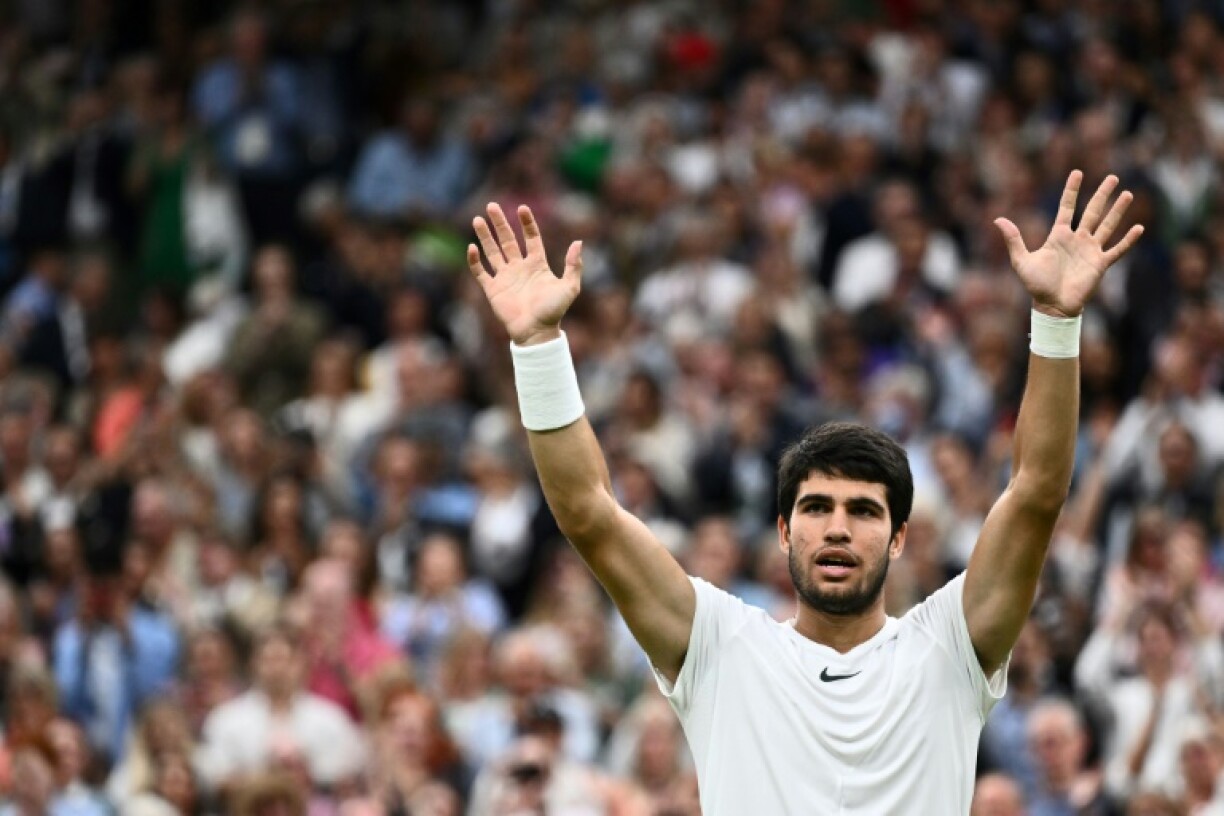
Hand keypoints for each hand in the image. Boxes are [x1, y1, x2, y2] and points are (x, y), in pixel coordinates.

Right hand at [468, 203, 582, 345]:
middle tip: (492, 206)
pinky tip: (472, 247)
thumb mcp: (569, 287)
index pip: (531, 238)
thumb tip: (578, 242)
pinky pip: (481, 272)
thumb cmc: (554, 311)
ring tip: (478, 219)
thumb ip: (573, 265)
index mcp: (537, 264)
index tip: (522, 208)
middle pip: (508, 240)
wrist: (536, 332)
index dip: (527, 223)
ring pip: (492, 251)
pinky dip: (475, 261)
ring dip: (485, 236)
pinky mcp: (493, 289)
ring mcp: (505, 277)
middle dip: (500, 223)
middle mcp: (519, 267)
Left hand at [994, 171, 1143, 316]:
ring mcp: (1090, 250)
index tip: (1077, 173)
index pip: (1067, 207)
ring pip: (1107, 225)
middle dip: (1102, 194)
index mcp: (1059, 236)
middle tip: (1113, 177)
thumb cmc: (1036, 285)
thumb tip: (998, 220)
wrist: (1052, 306)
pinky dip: (1128, 240)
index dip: (1071, 190)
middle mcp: (1077, 239)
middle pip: (1092, 211)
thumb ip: (1013, 239)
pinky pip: (1116, 249)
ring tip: (1127, 194)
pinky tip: (1139, 228)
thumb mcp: (1021, 260)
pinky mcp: (1100, 264)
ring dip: (1118, 210)